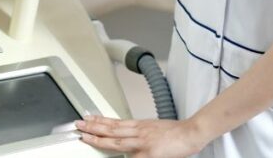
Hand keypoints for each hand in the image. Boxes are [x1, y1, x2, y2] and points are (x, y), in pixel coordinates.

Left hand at [75, 116, 206, 157]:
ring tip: (85, 136)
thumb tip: (130, 141)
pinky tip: (109, 155)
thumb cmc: (177, 132)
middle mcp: (138, 131)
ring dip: (99, 138)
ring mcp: (143, 142)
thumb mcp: (155, 129)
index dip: (100, 120)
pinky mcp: (149, 153)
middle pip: (111, 129)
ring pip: (116, 140)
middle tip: (79, 124)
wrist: (192, 132)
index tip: (89, 118)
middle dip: (93, 127)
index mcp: (140, 125)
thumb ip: (141, 134)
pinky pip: (131, 157)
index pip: (115, 122)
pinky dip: (121, 157)